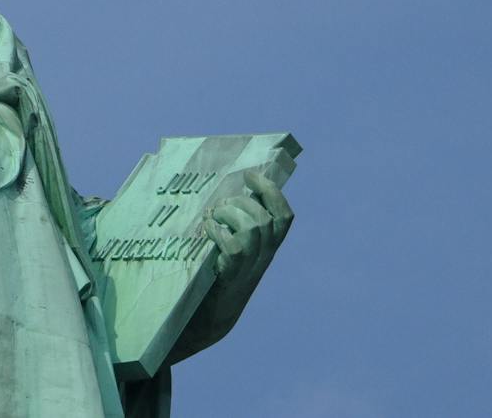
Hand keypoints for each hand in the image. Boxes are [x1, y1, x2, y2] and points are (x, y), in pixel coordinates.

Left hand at [202, 170, 293, 294]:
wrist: (211, 315)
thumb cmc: (219, 271)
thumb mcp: (237, 246)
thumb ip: (240, 223)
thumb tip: (229, 189)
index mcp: (269, 246)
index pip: (284, 216)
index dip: (271, 191)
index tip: (250, 175)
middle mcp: (265, 256)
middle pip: (265, 218)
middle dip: (241, 202)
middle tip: (221, 204)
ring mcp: (250, 267)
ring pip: (253, 229)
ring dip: (229, 214)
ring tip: (213, 216)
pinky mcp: (232, 275)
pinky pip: (234, 247)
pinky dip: (218, 232)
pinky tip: (207, 230)